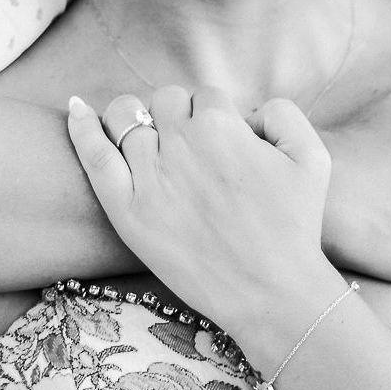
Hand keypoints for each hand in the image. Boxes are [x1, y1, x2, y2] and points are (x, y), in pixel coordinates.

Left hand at [66, 85, 340, 353]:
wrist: (271, 293)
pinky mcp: (127, 210)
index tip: (222, 144)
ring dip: (134, 118)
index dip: (215, 117)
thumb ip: (283, 113)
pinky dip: (82, 127)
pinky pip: (94, 154)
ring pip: (124, 116)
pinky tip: (76, 109)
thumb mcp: (313, 157)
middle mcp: (181, 144)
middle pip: (164, 101)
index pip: (206, 96)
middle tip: (190, 150)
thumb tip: (248, 109)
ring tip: (144, 137)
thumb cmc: (295, 228)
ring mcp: (149, 177)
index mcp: (223, 126)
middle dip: (177, 116)